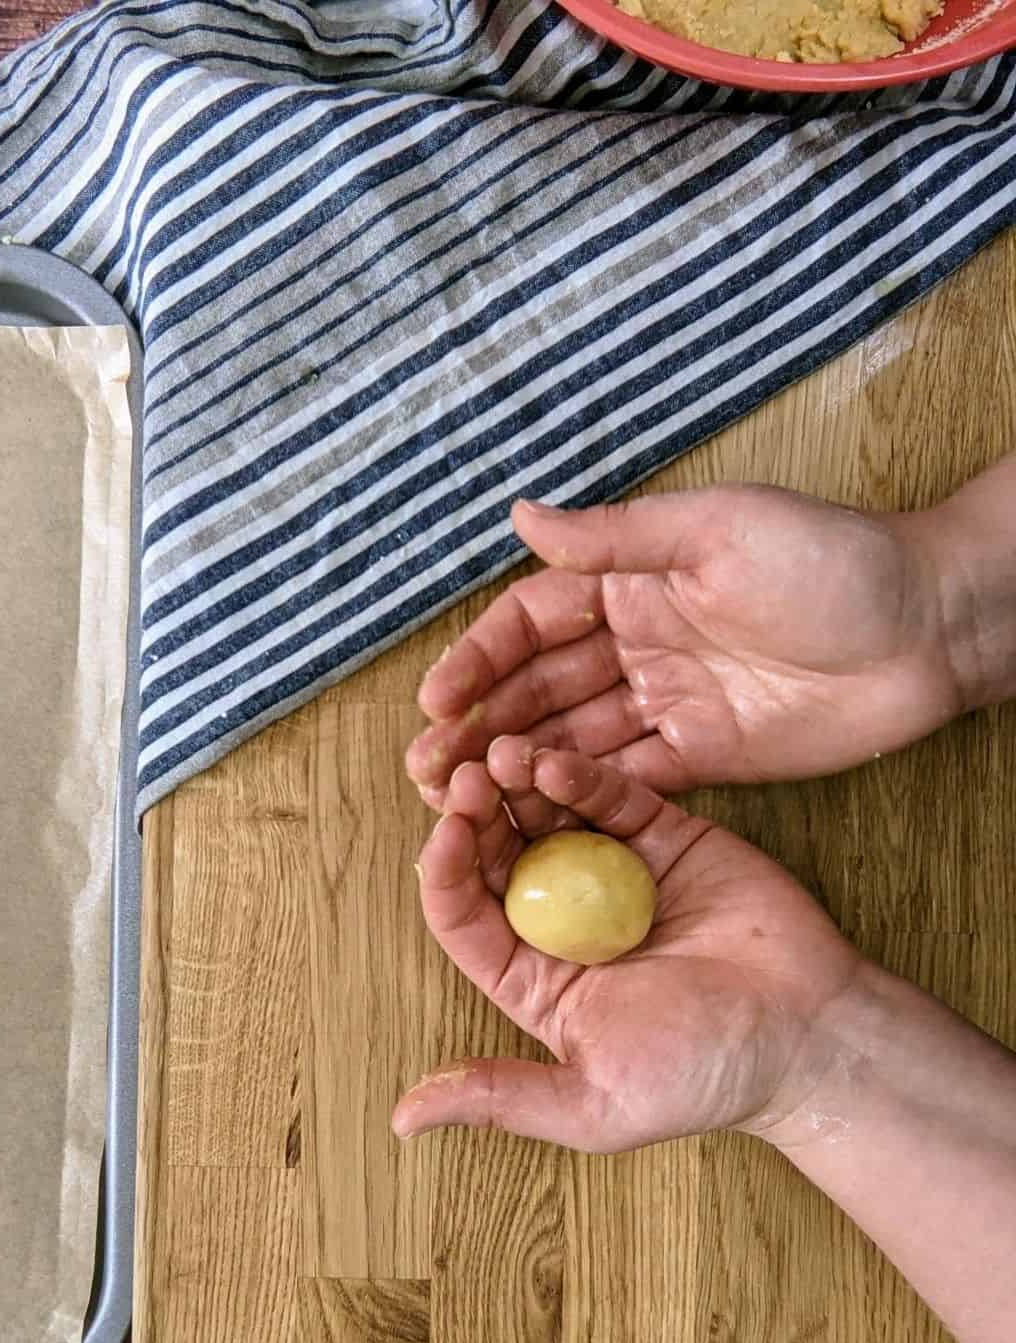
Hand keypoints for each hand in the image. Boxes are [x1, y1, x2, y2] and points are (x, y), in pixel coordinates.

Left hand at [392, 735, 863, 1150]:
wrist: (811, 1037)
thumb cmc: (704, 1078)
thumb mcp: (592, 1104)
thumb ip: (502, 1098)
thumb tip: (404, 1120)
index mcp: (535, 978)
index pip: (467, 917)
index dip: (447, 875)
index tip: (442, 835)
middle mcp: (564, 920)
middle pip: (499, 856)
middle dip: (476, 817)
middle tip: (465, 779)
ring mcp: (612, 873)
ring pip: (548, 817)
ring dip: (518, 784)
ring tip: (502, 756)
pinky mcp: (663, 837)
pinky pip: (611, 799)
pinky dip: (582, 778)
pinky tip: (555, 763)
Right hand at [405, 486, 962, 798]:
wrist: (927, 631)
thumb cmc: (830, 561)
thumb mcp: (715, 531)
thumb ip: (615, 538)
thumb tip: (520, 516)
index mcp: (634, 580)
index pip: (533, 620)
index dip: (480, 658)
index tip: (435, 699)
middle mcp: (639, 641)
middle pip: (540, 686)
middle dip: (479, 722)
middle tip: (426, 765)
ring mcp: (668, 702)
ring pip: (571, 736)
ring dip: (514, 763)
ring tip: (458, 796)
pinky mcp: (702, 756)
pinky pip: (625, 778)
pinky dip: (577, 794)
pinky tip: (530, 815)